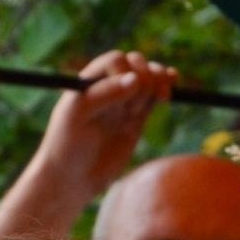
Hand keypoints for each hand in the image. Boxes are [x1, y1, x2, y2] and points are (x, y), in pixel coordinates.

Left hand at [37, 50, 175, 197]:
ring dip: (158, 81)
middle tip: (132, 111)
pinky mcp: (136, 118)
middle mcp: (106, 87)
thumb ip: (105, 94)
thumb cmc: (67, 146)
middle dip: (144, 80)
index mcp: (89, 81)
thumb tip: (135, 79)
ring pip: (148, 76)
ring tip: (160, 98)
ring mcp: (123, 102)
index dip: (126, 73)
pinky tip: (172, 84)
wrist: (72, 178)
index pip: (116, 60)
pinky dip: (166, 85)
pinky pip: (154, 95)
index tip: (125, 97)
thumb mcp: (77, 117)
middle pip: (136, 64)